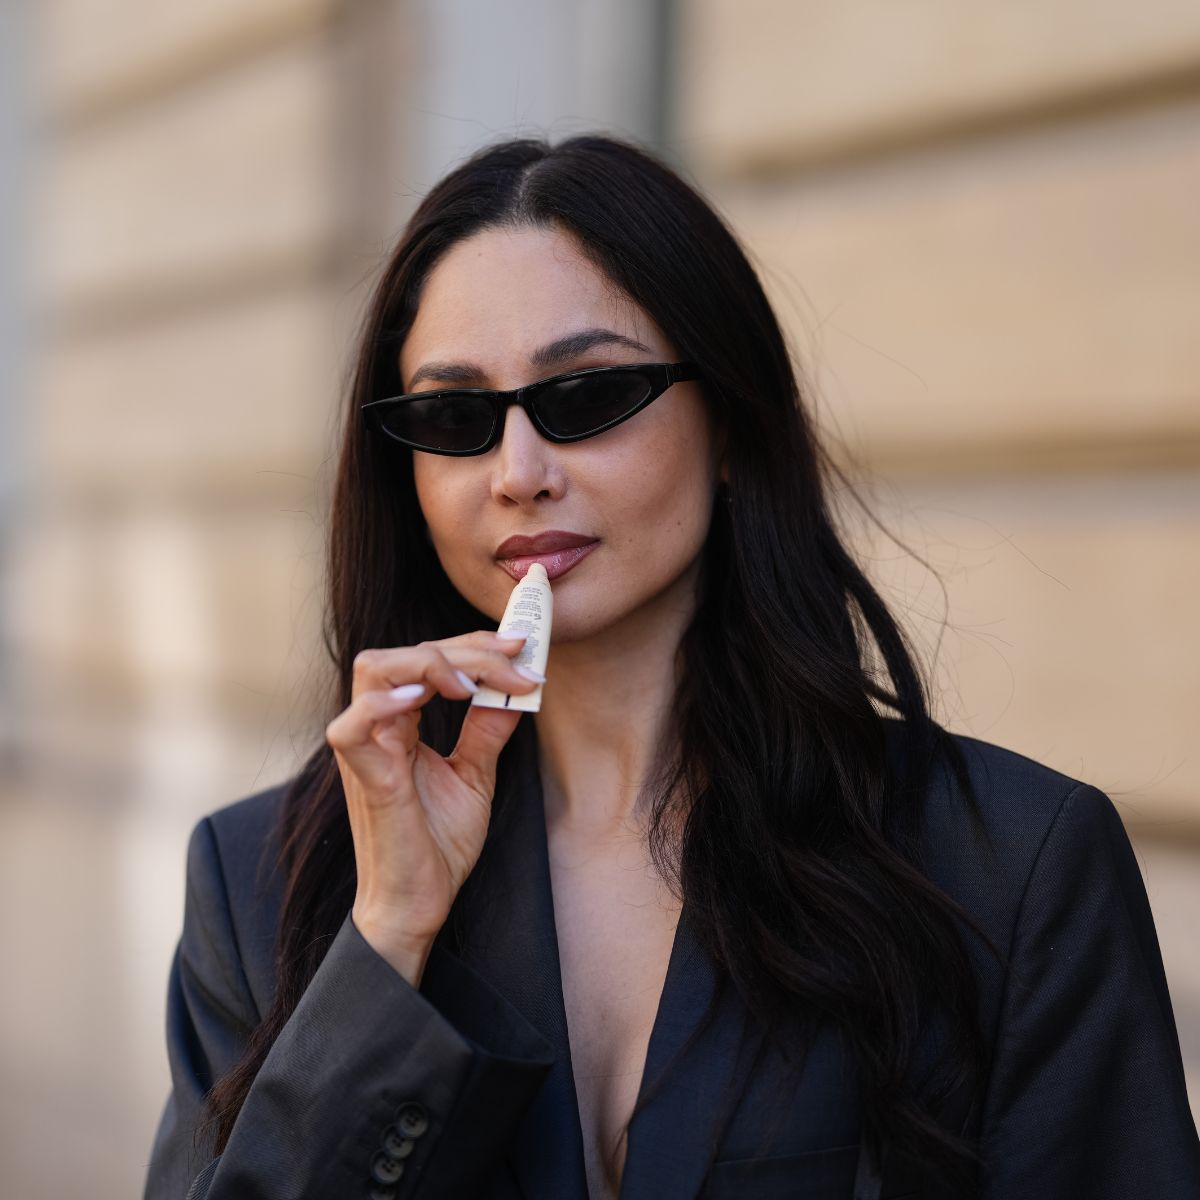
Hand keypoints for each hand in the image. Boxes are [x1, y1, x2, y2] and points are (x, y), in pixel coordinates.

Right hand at [325, 631, 539, 981]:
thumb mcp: (475, 775)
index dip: (473, 646)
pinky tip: (422, 699)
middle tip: (513, 658)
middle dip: (463, 648)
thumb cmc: (437, 845)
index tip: (521, 647)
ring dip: (428, 663)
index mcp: (400, 724)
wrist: (417, 907)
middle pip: (402, 653)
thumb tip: (517, 689)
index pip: (426, 658)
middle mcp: (378, 729)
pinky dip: (381, 705)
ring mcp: (368, 752)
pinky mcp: (368, 781)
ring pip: (373, 671)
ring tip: (473, 684)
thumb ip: (488, 730)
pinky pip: (350, 730)